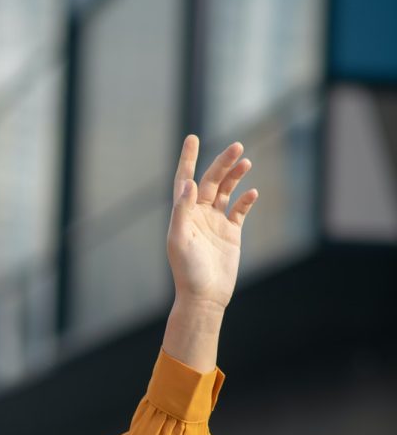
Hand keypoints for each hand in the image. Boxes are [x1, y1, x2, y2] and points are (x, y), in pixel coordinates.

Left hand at [167, 134, 257, 309]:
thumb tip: (189, 184)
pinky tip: (253, 192)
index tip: (192, 138)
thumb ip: (182, 211)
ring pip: (226, 192)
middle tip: (236, 146)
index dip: (188, 159)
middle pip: (210, 181)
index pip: (185, 180)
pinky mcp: (231, 233)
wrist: (204, 296)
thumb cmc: (187, 271)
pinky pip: (240, 210)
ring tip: (246, 162)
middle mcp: (198, 215)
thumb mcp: (180, 240)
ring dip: (235, 176)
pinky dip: (246, 200)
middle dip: (222, 163)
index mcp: (183, 214)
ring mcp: (215, 223)